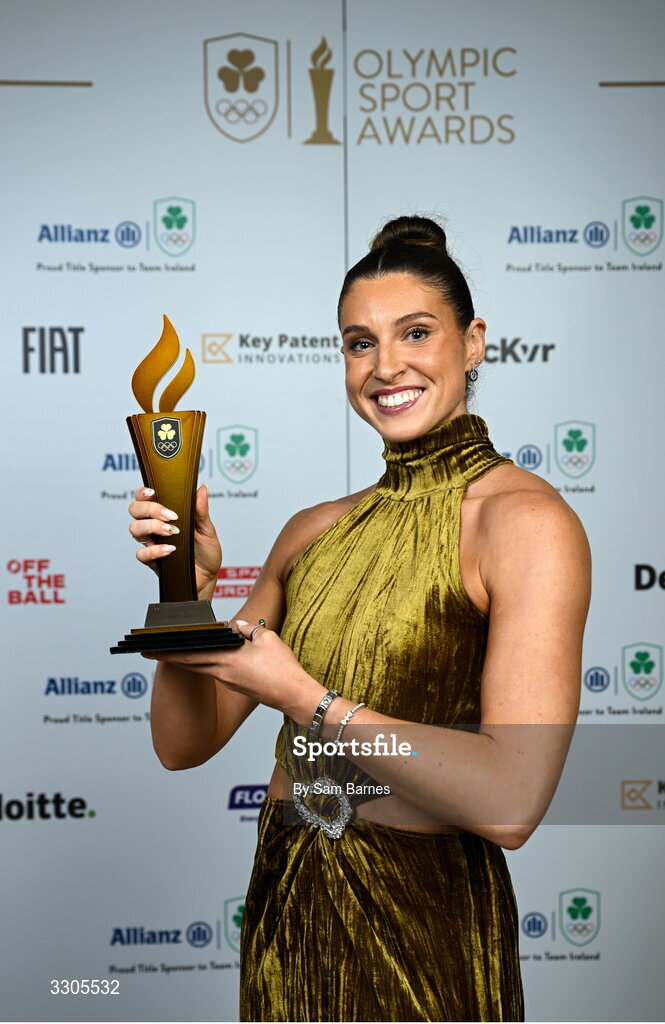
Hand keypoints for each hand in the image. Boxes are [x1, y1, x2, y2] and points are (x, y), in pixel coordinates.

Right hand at [128, 484, 221, 598]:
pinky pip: (142, 554)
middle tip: (171, 516)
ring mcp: (152, 543)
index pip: (145, 499)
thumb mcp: (207, 529)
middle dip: (149, 509)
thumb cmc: (206, 552)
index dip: (143, 493)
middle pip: (135, 510)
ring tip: (172, 532)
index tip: (153, 492)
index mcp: (165, 515)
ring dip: (152, 527)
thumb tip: (202, 488)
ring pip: (134, 529)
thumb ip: (201, 510)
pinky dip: (155, 550)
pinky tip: (170, 550)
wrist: (208, 577)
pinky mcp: (153, 560)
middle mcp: (154, 527)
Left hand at [144, 619, 324, 722]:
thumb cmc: (283, 668)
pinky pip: (217, 673)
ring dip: (190, 660)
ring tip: (178, 651)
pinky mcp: (237, 687)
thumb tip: (238, 626)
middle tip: (151, 651)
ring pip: (203, 669)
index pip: (190, 654)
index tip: (153, 647)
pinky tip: (212, 657)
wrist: (294, 695)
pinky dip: (208, 664)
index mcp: (227, 660)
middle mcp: (223, 673)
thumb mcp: (267, 638)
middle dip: (170, 657)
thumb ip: (248, 629)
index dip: (169, 651)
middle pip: (190, 664)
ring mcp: (229, 682)